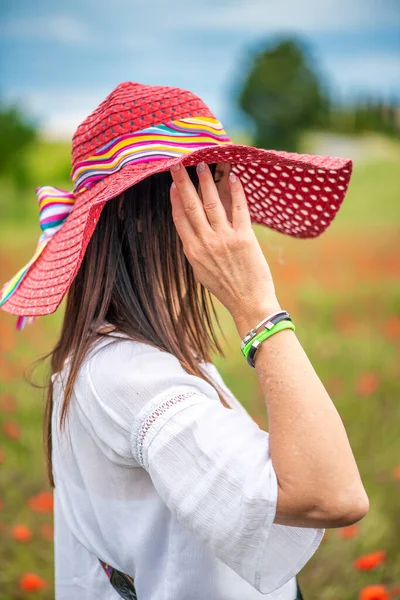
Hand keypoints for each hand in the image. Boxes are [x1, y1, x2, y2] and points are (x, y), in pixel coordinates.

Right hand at [169, 161, 279, 324]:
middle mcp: (206, 243)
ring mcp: (225, 239)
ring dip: (207, 181)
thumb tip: (193, 230)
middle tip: (179, 165)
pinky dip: (236, 192)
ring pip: (212, 203)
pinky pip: (239, 209)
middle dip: (184, 183)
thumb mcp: (201, 271)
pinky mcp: (245, 238)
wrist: (248, 303)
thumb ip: (196, 249)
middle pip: (191, 206)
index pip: (180, 219)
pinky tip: (233, 178)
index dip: (175, 199)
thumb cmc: (225, 289)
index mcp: (192, 252)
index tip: (172, 184)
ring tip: (203, 165)